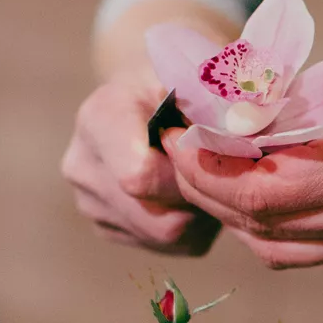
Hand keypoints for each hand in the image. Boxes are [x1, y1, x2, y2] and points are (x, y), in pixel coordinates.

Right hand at [61, 72, 220, 254]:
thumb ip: (214, 104)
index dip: (189, 173)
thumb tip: (240, 137)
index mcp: (99, 118)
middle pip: (158, 216)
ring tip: (203, 176)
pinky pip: (167, 245)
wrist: (148, 97)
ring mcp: (91, 204)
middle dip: (198, 197)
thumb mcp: (196, 77)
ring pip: (166, 235)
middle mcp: (82, 165)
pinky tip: (190, 193)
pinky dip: (191, 226)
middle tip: (220, 169)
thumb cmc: (179, 85)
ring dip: (197, 212)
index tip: (210, 150)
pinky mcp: (108, 229)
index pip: (140, 177)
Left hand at [165, 18, 322, 268]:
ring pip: (276, 245)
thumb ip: (287, 112)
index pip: (260, 191)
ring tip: (208, 168)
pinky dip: (269, 224)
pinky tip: (254, 189)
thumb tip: (216, 125)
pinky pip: (306, 248)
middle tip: (178, 151)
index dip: (206, 170)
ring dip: (232, 211)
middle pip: (261, 224)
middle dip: (208, 189)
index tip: (176, 136)